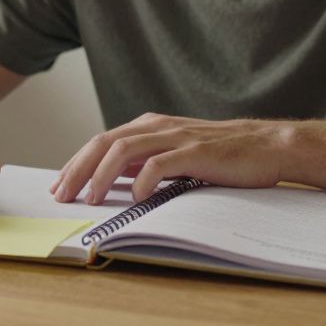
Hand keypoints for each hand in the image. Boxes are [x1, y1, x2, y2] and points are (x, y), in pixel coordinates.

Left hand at [49, 112, 287, 203]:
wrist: (266, 146)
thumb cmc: (222, 155)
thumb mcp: (176, 153)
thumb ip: (146, 160)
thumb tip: (112, 178)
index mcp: (150, 126)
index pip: (102, 142)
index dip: (76, 163)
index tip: (59, 186)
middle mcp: (158, 127)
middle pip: (104, 143)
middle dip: (77, 169)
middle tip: (61, 195)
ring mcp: (176, 137)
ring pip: (124, 150)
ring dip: (101, 175)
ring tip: (90, 198)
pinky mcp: (195, 152)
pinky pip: (159, 164)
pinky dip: (141, 181)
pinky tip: (135, 198)